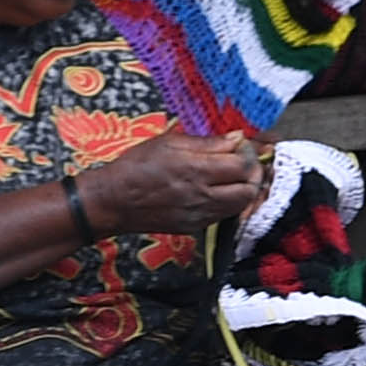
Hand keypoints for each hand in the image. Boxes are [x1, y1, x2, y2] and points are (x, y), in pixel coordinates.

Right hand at [75, 130, 266, 238]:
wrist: (114, 201)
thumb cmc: (136, 167)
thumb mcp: (169, 142)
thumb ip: (207, 143)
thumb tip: (237, 138)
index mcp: (195, 169)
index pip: (242, 164)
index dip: (247, 153)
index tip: (240, 146)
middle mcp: (202, 195)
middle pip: (249, 188)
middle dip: (252, 173)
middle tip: (242, 162)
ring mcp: (200, 215)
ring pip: (241, 205)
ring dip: (242, 189)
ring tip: (230, 176)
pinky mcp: (195, 227)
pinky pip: (224, 215)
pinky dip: (228, 202)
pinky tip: (215, 190)